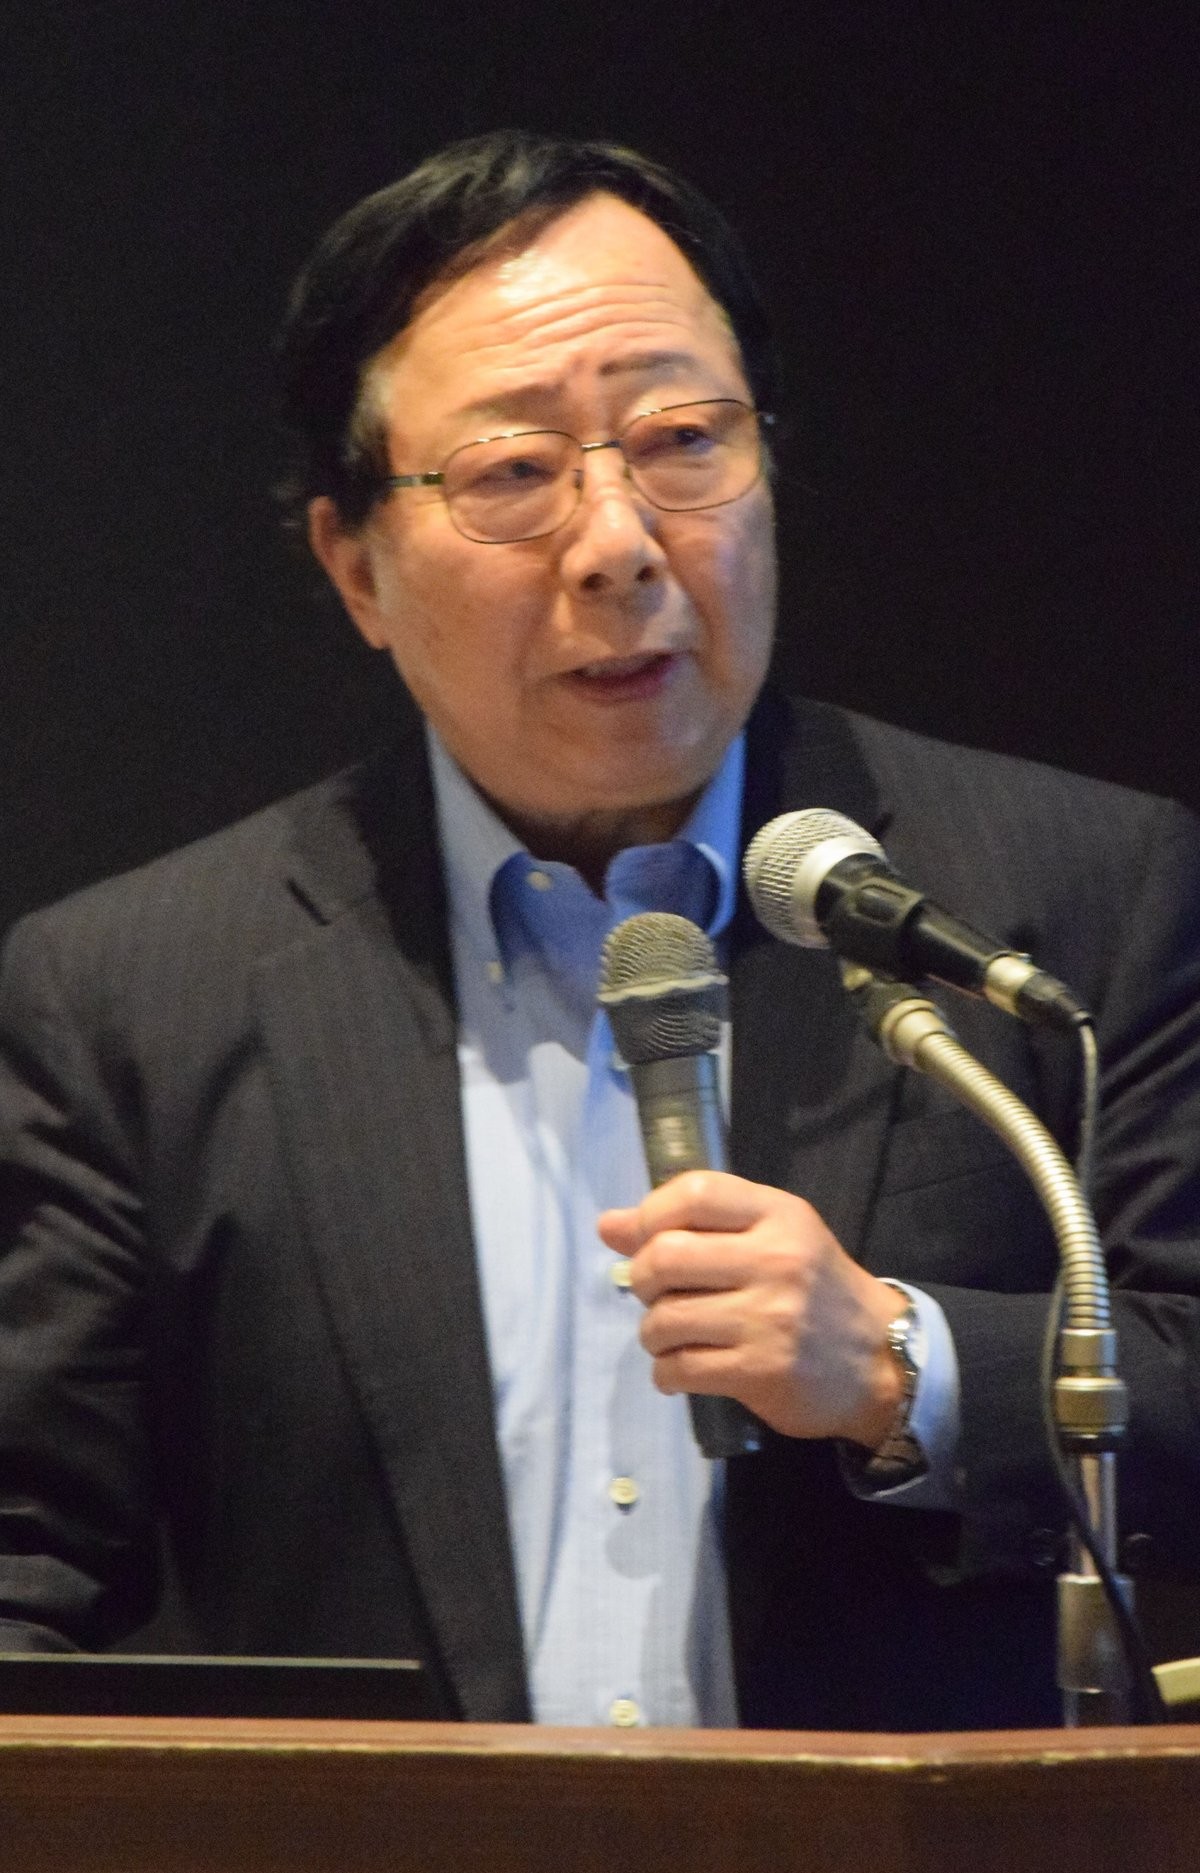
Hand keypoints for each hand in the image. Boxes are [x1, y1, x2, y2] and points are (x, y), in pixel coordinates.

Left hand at [598, 1170, 907, 1446]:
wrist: (882, 1359)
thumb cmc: (815, 1290)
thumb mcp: (769, 1239)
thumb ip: (695, 1226)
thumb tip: (608, 1225)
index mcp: (779, 1215)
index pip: (694, 1193)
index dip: (650, 1213)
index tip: (647, 1238)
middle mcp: (776, 1260)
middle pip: (665, 1256)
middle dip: (642, 1279)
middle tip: (656, 1294)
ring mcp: (770, 1318)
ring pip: (664, 1318)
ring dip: (652, 1332)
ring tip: (670, 1336)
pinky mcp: (762, 1371)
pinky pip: (680, 1368)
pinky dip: (666, 1372)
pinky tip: (679, 1369)